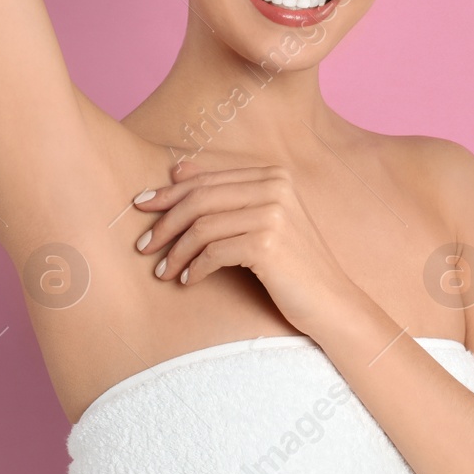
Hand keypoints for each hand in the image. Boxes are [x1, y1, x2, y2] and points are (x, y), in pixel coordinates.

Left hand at [131, 158, 360, 335]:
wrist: (332, 303)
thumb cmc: (293, 266)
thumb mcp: (262, 222)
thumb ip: (227, 197)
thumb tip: (178, 170)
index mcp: (273, 175)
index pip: (208, 179)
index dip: (169, 192)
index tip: (141, 206)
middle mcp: (275, 187)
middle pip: (200, 199)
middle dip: (164, 222)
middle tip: (142, 245)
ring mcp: (273, 213)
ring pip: (202, 226)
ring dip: (174, 251)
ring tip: (161, 271)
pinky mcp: (267, 243)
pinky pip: (213, 252)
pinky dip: (194, 268)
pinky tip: (187, 281)